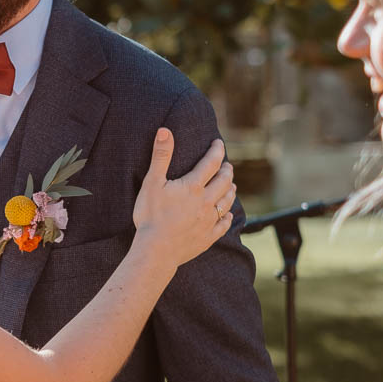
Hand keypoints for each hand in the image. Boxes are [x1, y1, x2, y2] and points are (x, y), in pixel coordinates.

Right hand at [131, 130, 234, 266]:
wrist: (156, 250)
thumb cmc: (150, 216)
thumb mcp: (151, 183)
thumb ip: (160, 156)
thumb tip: (165, 130)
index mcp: (193, 187)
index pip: (210, 163)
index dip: (216, 151)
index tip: (219, 143)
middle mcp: (205, 202)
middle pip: (223, 182)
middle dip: (227, 171)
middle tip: (227, 165)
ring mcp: (208, 221)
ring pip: (226, 202)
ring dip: (230, 191)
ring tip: (231, 185)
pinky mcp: (207, 237)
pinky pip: (223, 225)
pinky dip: (227, 217)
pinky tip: (228, 215)